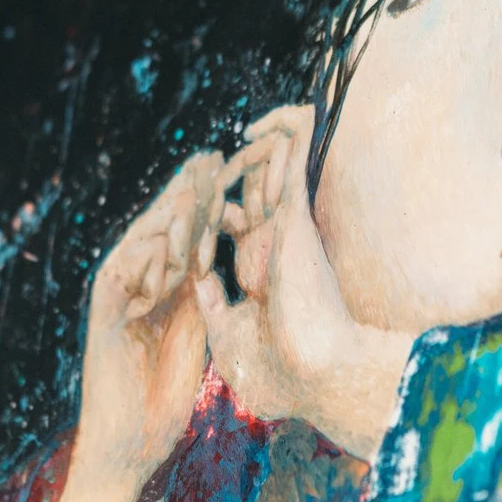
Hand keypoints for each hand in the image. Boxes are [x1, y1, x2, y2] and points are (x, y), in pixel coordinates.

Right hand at [77, 151, 224, 487]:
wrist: (130, 444)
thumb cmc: (162, 396)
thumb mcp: (194, 330)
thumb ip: (202, 288)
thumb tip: (225, 250)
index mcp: (159, 283)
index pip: (186, 229)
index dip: (210, 199)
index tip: (239, 170)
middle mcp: (135, 280)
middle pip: (164, 223)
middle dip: (191, 190)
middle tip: (218, 155)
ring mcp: (117, 294)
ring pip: (145, 239)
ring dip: (174, 211)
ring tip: (199, 182)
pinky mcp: (104, 313)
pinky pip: (125, 271)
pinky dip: (150, 254)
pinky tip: (176, 236)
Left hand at [196, 107, 410, 458]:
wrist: (316, 378)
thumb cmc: (276, 373)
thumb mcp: (229, 338)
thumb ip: (212, 306)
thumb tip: (197, 282)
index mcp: (258, 273)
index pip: (231, 226)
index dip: (207, 212)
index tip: (185, 204)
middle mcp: (274, 245)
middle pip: (249, 192)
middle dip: (224, 174)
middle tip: (203, 160)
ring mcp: (287, 229)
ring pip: (272, 173)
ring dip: (255, 151)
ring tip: (243, 129)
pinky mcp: (297, 217)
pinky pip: (292, 165)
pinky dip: (287, 140)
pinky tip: (271, 123)